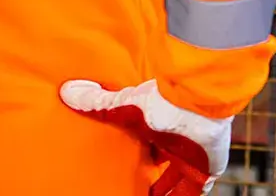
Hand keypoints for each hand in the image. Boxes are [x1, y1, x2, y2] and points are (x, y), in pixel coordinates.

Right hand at [60, 79, 229, 195]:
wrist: (198, 103)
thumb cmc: (165, 101)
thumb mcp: (126, 105)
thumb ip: (99, 102)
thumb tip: (68, 90)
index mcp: (162, 127)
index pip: (152, 148)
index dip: (144, 158)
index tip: (131, 168)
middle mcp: (179, 142)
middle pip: (167, 168)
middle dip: (156, 182)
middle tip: (140, 190)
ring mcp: (194, 156)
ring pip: (180, 183)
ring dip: (167, 193)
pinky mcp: (207, 168)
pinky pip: (195, 190)